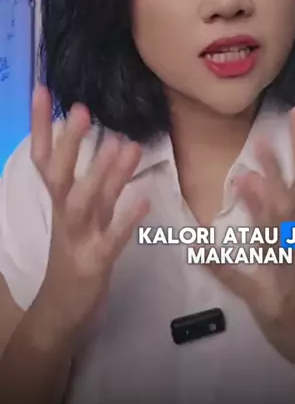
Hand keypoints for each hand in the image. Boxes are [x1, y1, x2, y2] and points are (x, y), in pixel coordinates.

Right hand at [30, 85, 149, 338]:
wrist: (62, 313)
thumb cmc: (75, 255)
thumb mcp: (84, 214)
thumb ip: (100, 181)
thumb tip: (117, 141)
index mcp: (58, 201)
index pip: (43, 157)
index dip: (42, 125)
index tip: (44, 90)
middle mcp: (63, 215)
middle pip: (57, 176)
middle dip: (68, 144)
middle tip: (81, 109)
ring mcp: (76, 239)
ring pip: (82, 204)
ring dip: (100, 175)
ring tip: (119, 145)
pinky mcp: (94, 264)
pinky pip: (110, 240)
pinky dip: (126, 219)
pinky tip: (143, 199)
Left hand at [210, 103, 294, 370]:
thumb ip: (279, 216)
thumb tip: (253, 177)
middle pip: (293, 204)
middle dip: (278, 172)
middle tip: (260, 140)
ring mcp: (288, 275)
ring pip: (276, 239)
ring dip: (261, 210)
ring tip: (243, 181)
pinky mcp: (272, 303)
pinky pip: (246, 283)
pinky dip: (224, 268)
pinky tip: (201, 252)